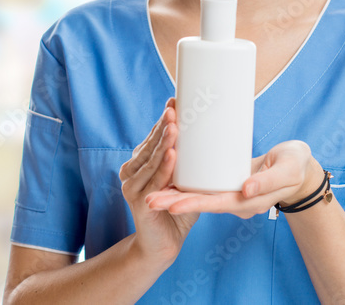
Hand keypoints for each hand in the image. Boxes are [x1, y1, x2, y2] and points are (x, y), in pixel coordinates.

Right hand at [118, 98, 199, 264]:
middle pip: (150, 144)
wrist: (163, 244)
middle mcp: (131, 172)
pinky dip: (164, 167)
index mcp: (139, 163)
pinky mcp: (140, 202)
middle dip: (164, 125)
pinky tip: (172, 153)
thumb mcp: (182, 181)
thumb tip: (213, 135)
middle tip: (175, 108)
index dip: (163, 119)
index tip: (175, 100)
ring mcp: (132, 186)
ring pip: (151, 159)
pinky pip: (155, 181)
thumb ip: (189, 162)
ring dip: (163, 141)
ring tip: (175, 125)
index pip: (152, 136)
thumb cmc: (176, 210)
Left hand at [145, 139, 323, 218]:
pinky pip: (204, 185)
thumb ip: (268, 181)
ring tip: (150, 193)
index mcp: (249, 201)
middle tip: (147, 201)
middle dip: (174, 202)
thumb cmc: (296, 167)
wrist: (300, 169)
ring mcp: (231, 193)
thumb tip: (246, 189)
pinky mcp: (228, 183)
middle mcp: (236, 201)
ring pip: (199, 195)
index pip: (215, 204)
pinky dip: (187, 182)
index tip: (170, 205)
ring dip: (175, 194)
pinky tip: (169, 176)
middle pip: (201, 203)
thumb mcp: (287, 171)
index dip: (192, 204)